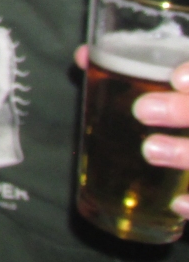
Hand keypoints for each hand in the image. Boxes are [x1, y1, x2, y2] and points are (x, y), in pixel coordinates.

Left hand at [75, 46, 188, 216]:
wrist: (186, 135)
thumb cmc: (178, 109)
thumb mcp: (168, 83)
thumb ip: (131, 70)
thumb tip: (83, 57)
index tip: (177, 78)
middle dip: (185, 111)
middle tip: (143, 111)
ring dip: (186, 153)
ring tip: (150, 150)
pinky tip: (177, 204)